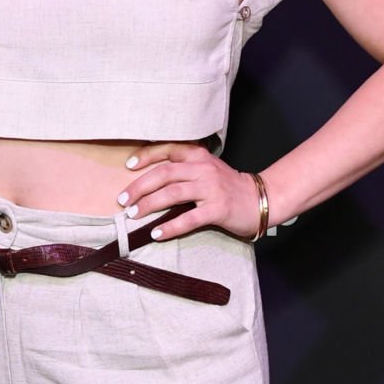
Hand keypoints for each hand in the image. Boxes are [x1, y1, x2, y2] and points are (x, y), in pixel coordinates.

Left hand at [114, 141, 262, 241]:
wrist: (260, 199)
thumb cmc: (228, 187)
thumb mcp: (207, 170)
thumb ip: (185, 169)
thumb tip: (151, 180)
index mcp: (199, 157)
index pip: (168, 150)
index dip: (146, 156)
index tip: (128, 166)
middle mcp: (204, 169)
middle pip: (164, 174)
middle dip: (139, 187)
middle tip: (123, 200)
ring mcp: (211, 189)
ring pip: (173, 194)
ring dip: (149, 204)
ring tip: (133, 214)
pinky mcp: (218, 209)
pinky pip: (189, 218)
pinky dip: (170, 227)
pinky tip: (156, 233)